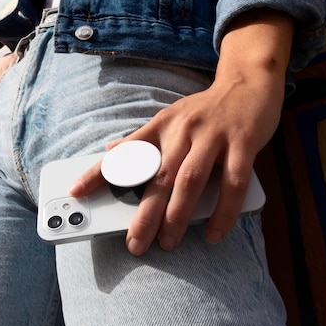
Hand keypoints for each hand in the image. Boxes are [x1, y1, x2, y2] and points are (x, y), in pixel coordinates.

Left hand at [70, 9, 293, 254]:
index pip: (126, 152)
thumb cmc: (205, 109)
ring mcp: (213, 135)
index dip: (99, 172)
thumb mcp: (169, 118)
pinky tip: (214, 233)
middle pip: (158, 175)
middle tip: (135, 243)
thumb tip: (111, 151)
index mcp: (161, 126)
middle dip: (144, 213)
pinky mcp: (243, 142)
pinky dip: (223, 211)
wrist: (249, 81)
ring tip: (168, 243)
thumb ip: (142, 139)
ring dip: (178, 215)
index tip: (76, 191)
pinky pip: (233, 182)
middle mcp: (183, 130)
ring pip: (191, 179)